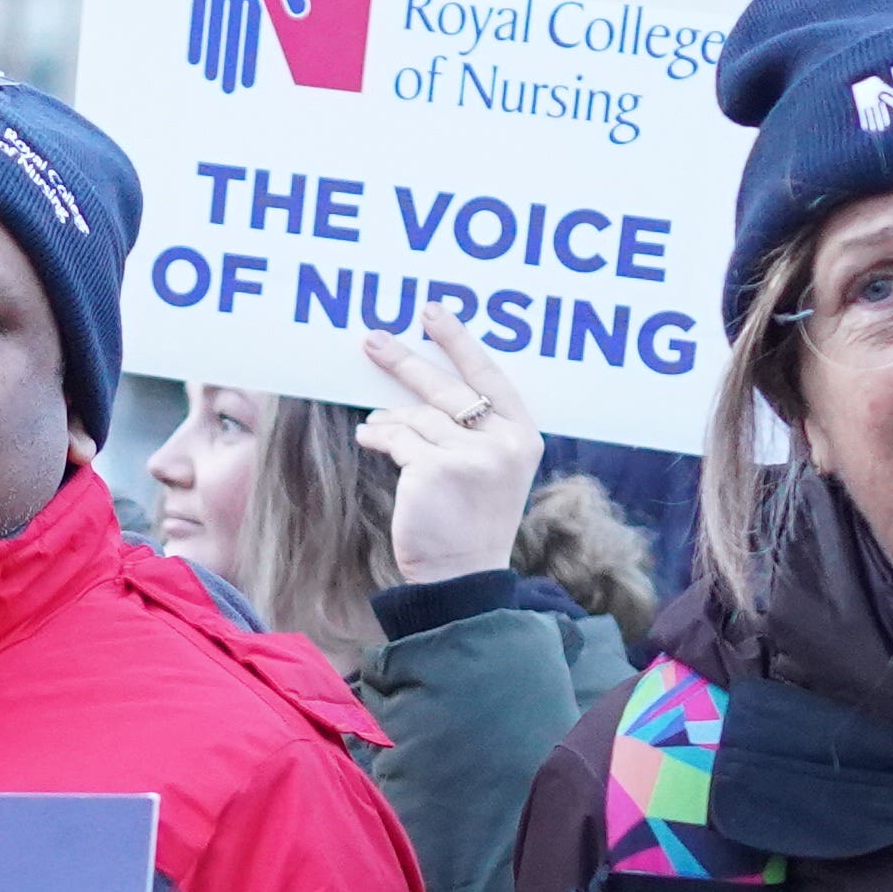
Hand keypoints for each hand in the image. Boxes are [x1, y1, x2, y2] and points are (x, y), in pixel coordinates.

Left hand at [351, 313, 538, 583]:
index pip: (491, 376)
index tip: (432, 312)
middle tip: (373, 340)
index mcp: (524, 436)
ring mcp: (472, 456)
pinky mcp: (436, 469)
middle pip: (447, 387)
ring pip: (416, 417)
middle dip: (405, 360)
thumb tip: (415, 390)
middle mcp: (505, 443)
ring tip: (374, 425)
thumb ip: (470, 430)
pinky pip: (397, 437)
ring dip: (388, 418)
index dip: (460, 341)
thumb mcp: (487, 470)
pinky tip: (368, 437)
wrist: (461, 578)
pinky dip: (378, 435)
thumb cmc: (468, 523)